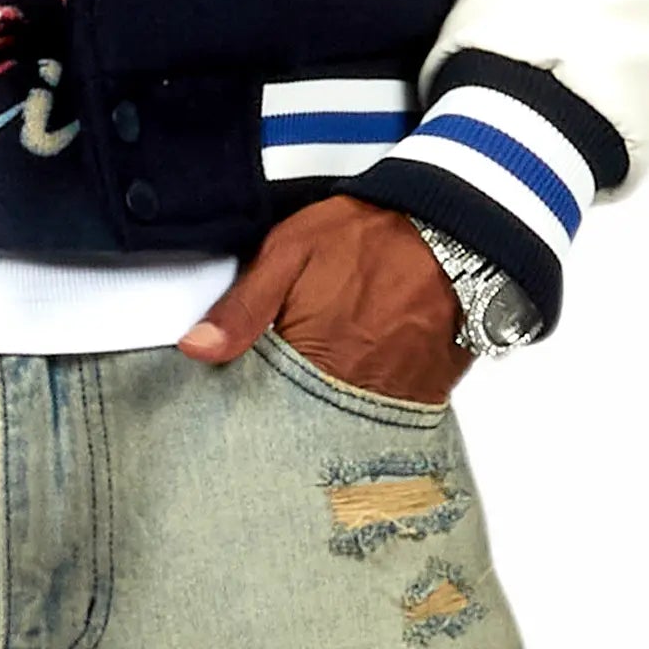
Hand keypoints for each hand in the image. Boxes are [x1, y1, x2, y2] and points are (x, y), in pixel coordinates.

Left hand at [177, 196, 460, 401]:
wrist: (451, 225)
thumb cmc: (369, 234)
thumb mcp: (290, 252)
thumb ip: (243, 306)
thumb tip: (197, 349)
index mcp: (313, 356)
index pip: (267, 407)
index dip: (256, 401)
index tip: (248, 393)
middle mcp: (355, 386)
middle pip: (309, 422)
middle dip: (295, 410)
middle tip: (294, 381)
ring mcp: (395, 394)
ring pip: (350, 423)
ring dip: (335, 407)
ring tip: (332, 376)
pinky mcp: (428, 391)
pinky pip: (393, 413)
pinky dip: (377, 402)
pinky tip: (368, 378)